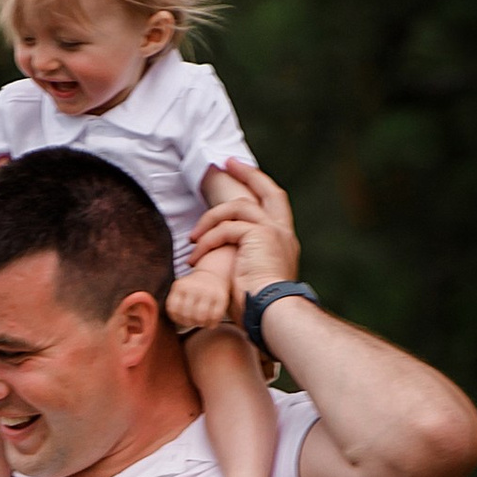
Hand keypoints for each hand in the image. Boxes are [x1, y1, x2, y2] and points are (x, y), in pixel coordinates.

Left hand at [189, 158, 300, 301]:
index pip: (274, 203)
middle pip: (268, 189)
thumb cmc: (258, 305)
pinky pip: (226, 229)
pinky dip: (207, 241)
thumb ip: (244, 259)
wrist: (272, 312)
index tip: (242, 173)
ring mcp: (273, 231)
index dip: (259, 185)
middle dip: (247, 173)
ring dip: (210, 220)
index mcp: (284, 240)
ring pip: (237, 208)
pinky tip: (195, 257)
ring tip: (192, 239)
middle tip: (227, 163)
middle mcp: (282, 232)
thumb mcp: (252, 275)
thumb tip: (226, 259)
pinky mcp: (259, 236)